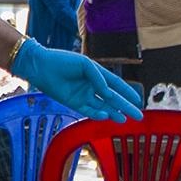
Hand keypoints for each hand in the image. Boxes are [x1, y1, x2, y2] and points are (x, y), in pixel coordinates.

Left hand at [12, 39, 142, 121]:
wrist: (42, 66)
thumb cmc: (62, 61)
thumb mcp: (85, 64)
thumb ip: (98, 77)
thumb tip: (107, 92)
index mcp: (96, 74)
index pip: (116, 84)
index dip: (127, 92)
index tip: (138, 100)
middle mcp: (92, 86)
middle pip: (112, 99)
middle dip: (125, 107)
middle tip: (138, 116)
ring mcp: (83, 95)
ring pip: (103, 106)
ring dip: (114, 113)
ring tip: (125, 120)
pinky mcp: (74, 103)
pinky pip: (89, 110)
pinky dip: (98, 114)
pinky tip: (107, 116)